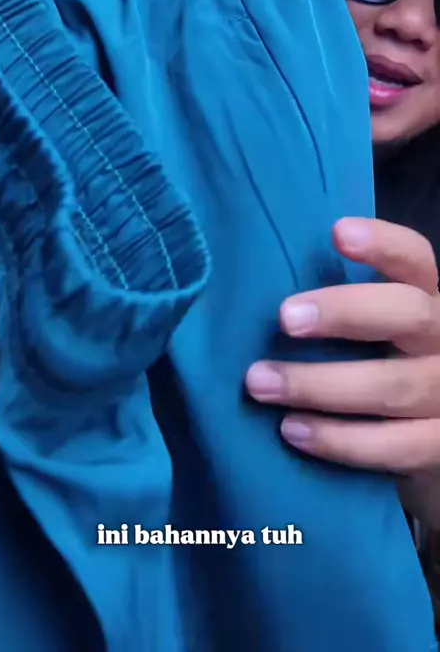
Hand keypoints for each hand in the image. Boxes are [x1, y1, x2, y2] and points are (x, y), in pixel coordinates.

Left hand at [246, 218, 439, 475]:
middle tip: (284, 317)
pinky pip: (397, 446)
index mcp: (429, 300)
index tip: (337, 232)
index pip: (415, 258)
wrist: (430, 436)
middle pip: (409, 314)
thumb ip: (342, 309)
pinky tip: (292, 430)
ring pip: (395, 386)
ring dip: (319, 386)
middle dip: (346, 312)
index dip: (383, 244)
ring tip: (260, 382)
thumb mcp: (377, 330)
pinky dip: (340, 441)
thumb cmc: (384, 367)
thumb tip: (256, 286)